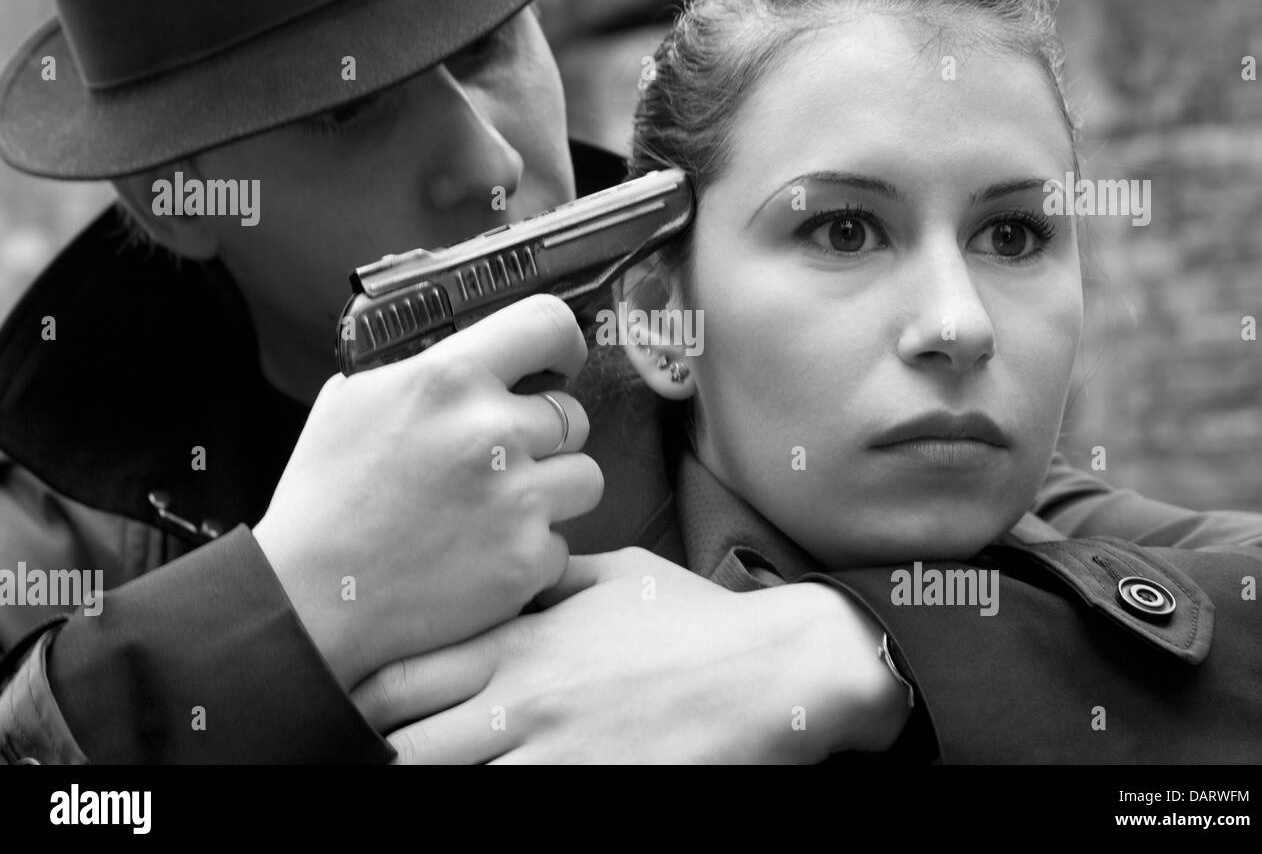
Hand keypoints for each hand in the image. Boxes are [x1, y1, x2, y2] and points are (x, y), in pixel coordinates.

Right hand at [253, 295, 602, 689]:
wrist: (306, 600)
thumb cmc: (323, 499)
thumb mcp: (353, 400)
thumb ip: (422, 371)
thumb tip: (471, 356)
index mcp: (448, 379)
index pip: (548, 324)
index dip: (564, 343)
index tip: (560, 361)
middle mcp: (494, 432)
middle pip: (574, 415)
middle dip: (545, 437)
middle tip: (504, 460)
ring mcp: (518, 501)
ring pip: (584, 478)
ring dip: (552, 492)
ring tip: (499, 509)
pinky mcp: (527, 561)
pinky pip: (560, 543)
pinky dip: (530, 552)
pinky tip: (481, 557)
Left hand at [350, 548, 909, 762]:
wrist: (777, 669)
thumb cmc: (695, 620)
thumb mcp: (615, 574)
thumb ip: (546, 581)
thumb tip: (502, 575)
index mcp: (523, 642)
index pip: (400, 679)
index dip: (364, 702)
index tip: (359, 710)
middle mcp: (524, 702)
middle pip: (404, 748)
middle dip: (382, 756)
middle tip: (380, 757)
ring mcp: (557, 758)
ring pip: (450, 789)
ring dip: (435, 782)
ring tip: (434, 773)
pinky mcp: (592, 794)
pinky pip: (513, 812)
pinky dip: (492, 803)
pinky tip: (500, 787)